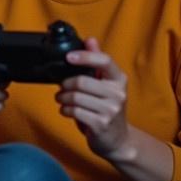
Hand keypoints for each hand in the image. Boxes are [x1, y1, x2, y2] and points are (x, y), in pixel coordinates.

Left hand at [58, 38, 132, 159]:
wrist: (118, 140)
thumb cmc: (107, 109)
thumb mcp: (105, 85)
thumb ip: (97, 62)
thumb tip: (90, 39)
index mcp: (119, 79)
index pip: (104, 61)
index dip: (85, 56)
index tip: (69, 57)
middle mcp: (118, 93)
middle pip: (81, 81)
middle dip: (65, 85)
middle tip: (62, 88)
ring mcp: (111, 110)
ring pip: (75, 97)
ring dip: (63, 99)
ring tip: (63, 100)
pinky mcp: (101, 124)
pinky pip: (74, 111)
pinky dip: (65, 110)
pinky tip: (67, 111)